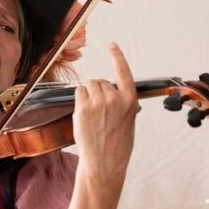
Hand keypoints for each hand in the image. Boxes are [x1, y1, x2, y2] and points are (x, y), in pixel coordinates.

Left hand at [72, 43, 138, 186]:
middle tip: (99, 111)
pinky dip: (79, 100)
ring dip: (87, 94)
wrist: (105, 162)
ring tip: (92, 114)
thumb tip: (113, 92)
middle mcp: (115, 99)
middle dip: (97, 90)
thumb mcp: (129, 121)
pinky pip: (78, 92)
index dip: (117, 57)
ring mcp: (98, 103)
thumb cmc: (118, 144)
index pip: (123, 72)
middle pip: (100, 81)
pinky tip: (84, 114)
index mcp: (129, 101)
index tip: (112, 46)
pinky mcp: (83, 108)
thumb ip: (123, 104)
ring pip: (88, 85)